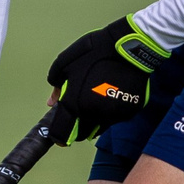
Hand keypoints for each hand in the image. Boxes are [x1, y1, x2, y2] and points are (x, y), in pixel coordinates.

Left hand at [44, 15, 167, 144]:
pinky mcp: (129, 112)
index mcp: (75, 104)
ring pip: (99, 126)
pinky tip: (113, 92)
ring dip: (94, 117)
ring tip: (97, 94)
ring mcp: (114, 115)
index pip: (62, 134)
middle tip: (79, 109)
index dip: (58, 136)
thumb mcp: (66, 62)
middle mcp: (94, 114)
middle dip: (77, 126)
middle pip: (82, 134)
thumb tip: (52, 102)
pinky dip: (111, 111)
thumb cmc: (95, 51)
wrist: (131, 47)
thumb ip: (56, 85)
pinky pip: (115, 117)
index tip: (58, 135)